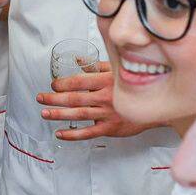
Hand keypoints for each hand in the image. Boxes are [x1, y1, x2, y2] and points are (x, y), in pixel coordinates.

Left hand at [38, 63, 153, 141]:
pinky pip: (88, 132)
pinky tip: (60, 133)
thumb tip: (78, 60)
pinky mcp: (110, 128)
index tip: (53, 85)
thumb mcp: (117, 72)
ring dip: (59, 115)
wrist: (155, 107)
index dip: (63, 84)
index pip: (79, 82)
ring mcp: (107, 114)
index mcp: (106, 81)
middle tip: (40, 98)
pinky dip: (73, 134)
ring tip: (45, 113)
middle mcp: (105, 97)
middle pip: (74, 98)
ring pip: (79, 115)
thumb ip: (96, 67)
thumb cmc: (134, 86)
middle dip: (54, 98)